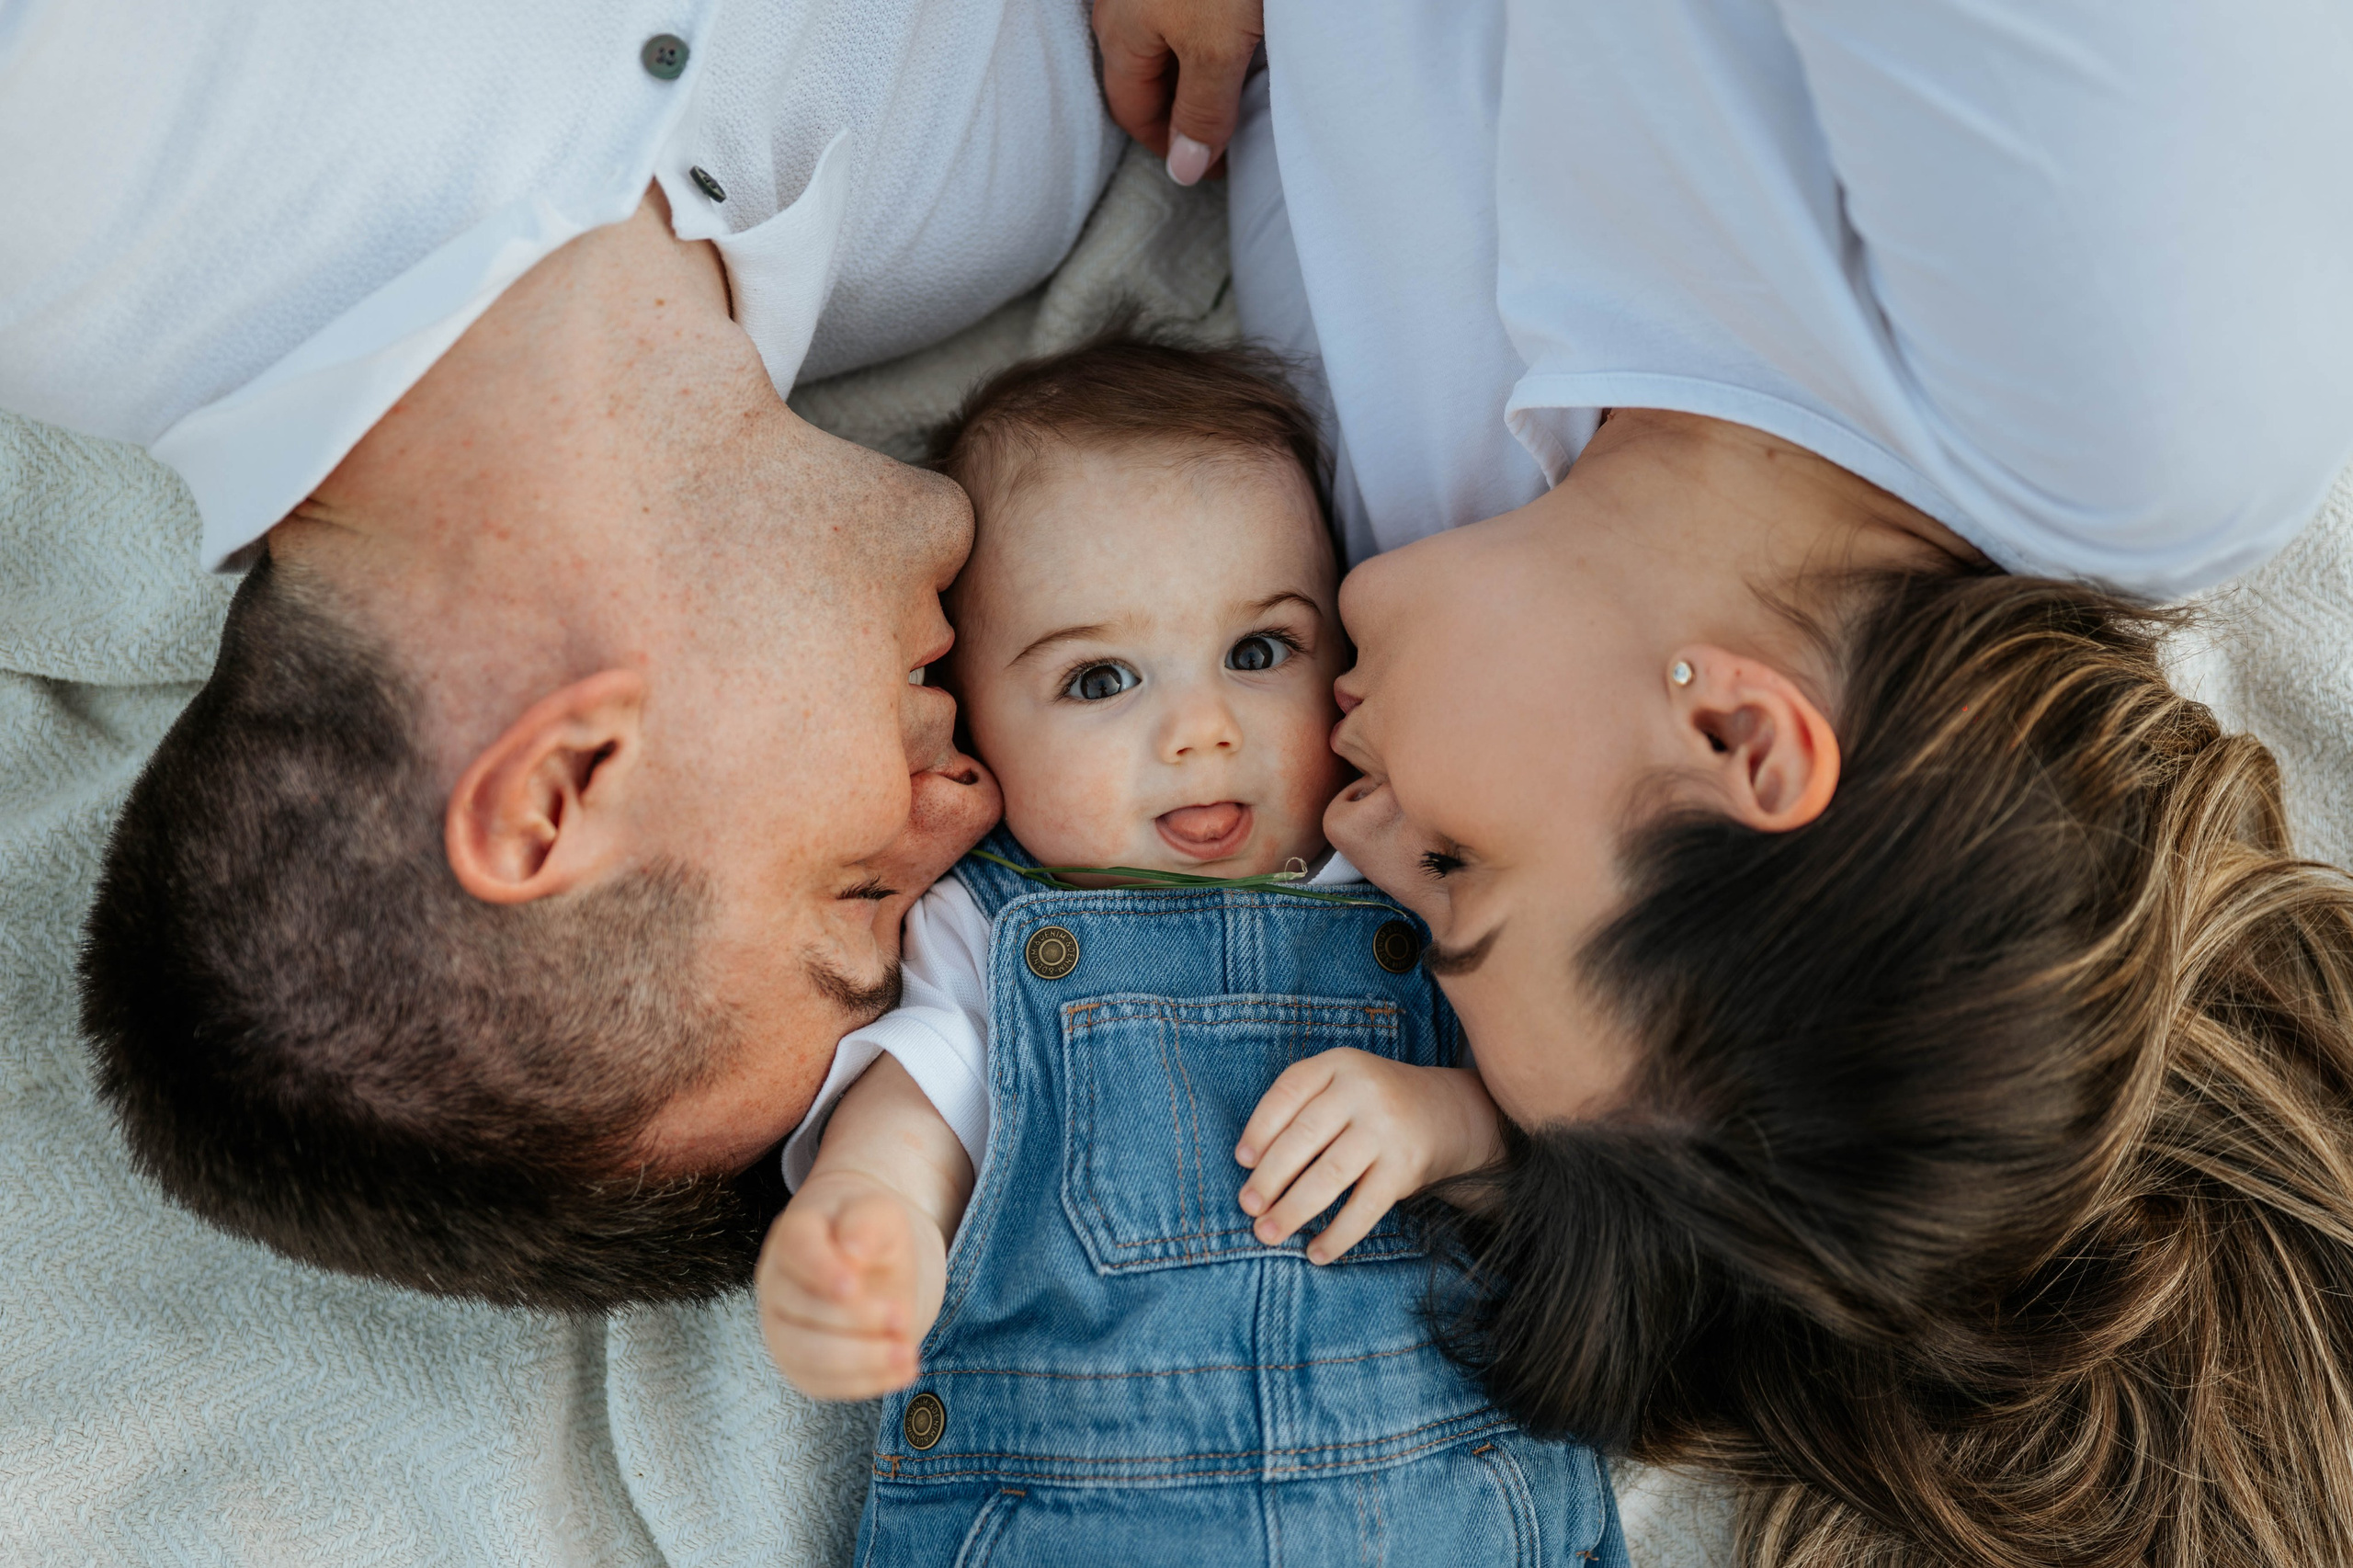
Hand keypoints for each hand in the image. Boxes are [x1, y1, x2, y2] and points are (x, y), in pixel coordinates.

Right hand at [756, 1174, 947, 1400]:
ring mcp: (782, 1327)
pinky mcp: (800, 1364)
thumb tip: (853, 1253)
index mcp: (795, 1234)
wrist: (869, 1265)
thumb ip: (868, 1224)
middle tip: (902, 1317)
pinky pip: (823, 1382)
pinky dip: (865, 1381)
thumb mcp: (882, 1215)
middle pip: (801, 1307)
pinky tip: (904, 1371)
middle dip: (855, 1319)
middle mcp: (777, 1283)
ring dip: (860, 1358)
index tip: (855, 1285)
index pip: (796, 1248)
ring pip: (806, 1353)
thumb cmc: (871, 1235)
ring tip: (907, 1353)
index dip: (821, 1270)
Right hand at [1092, 0, 1262, 184]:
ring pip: (1164, 50)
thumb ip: (1201, 110)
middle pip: (1146, 84)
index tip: (1215, 167)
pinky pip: (1181, 22)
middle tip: (1229, 137)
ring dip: (1195, 78)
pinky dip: (1204, 42)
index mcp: (1118, 36)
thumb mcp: (1216, 45)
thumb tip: (1183, 170)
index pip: (1135, 116)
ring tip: (1238, 90)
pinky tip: (1234, 39)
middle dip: (1183, 116)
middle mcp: (1121, 11)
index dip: (1173, 149)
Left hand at [1234, 1053, 1505, 1263]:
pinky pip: (1364, 1207)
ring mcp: (1386, 1128)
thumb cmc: (1371, 1105)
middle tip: (1248, 1206)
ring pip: (1329, 1175)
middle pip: (1303, 1137)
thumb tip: (1253, 1168)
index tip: (1242, 1160)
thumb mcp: (1340, 1085)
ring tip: (1268, 1233)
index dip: (1260, 1128)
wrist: (1446, 1112)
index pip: (1288, 1092)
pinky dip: (1337, 1234)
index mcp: (1338, 1065)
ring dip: (1293, 1210)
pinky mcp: (1405, 1166)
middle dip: (1269, 1177)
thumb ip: (1302, 1110)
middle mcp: (1363, 1090)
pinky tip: (1316, 1252)